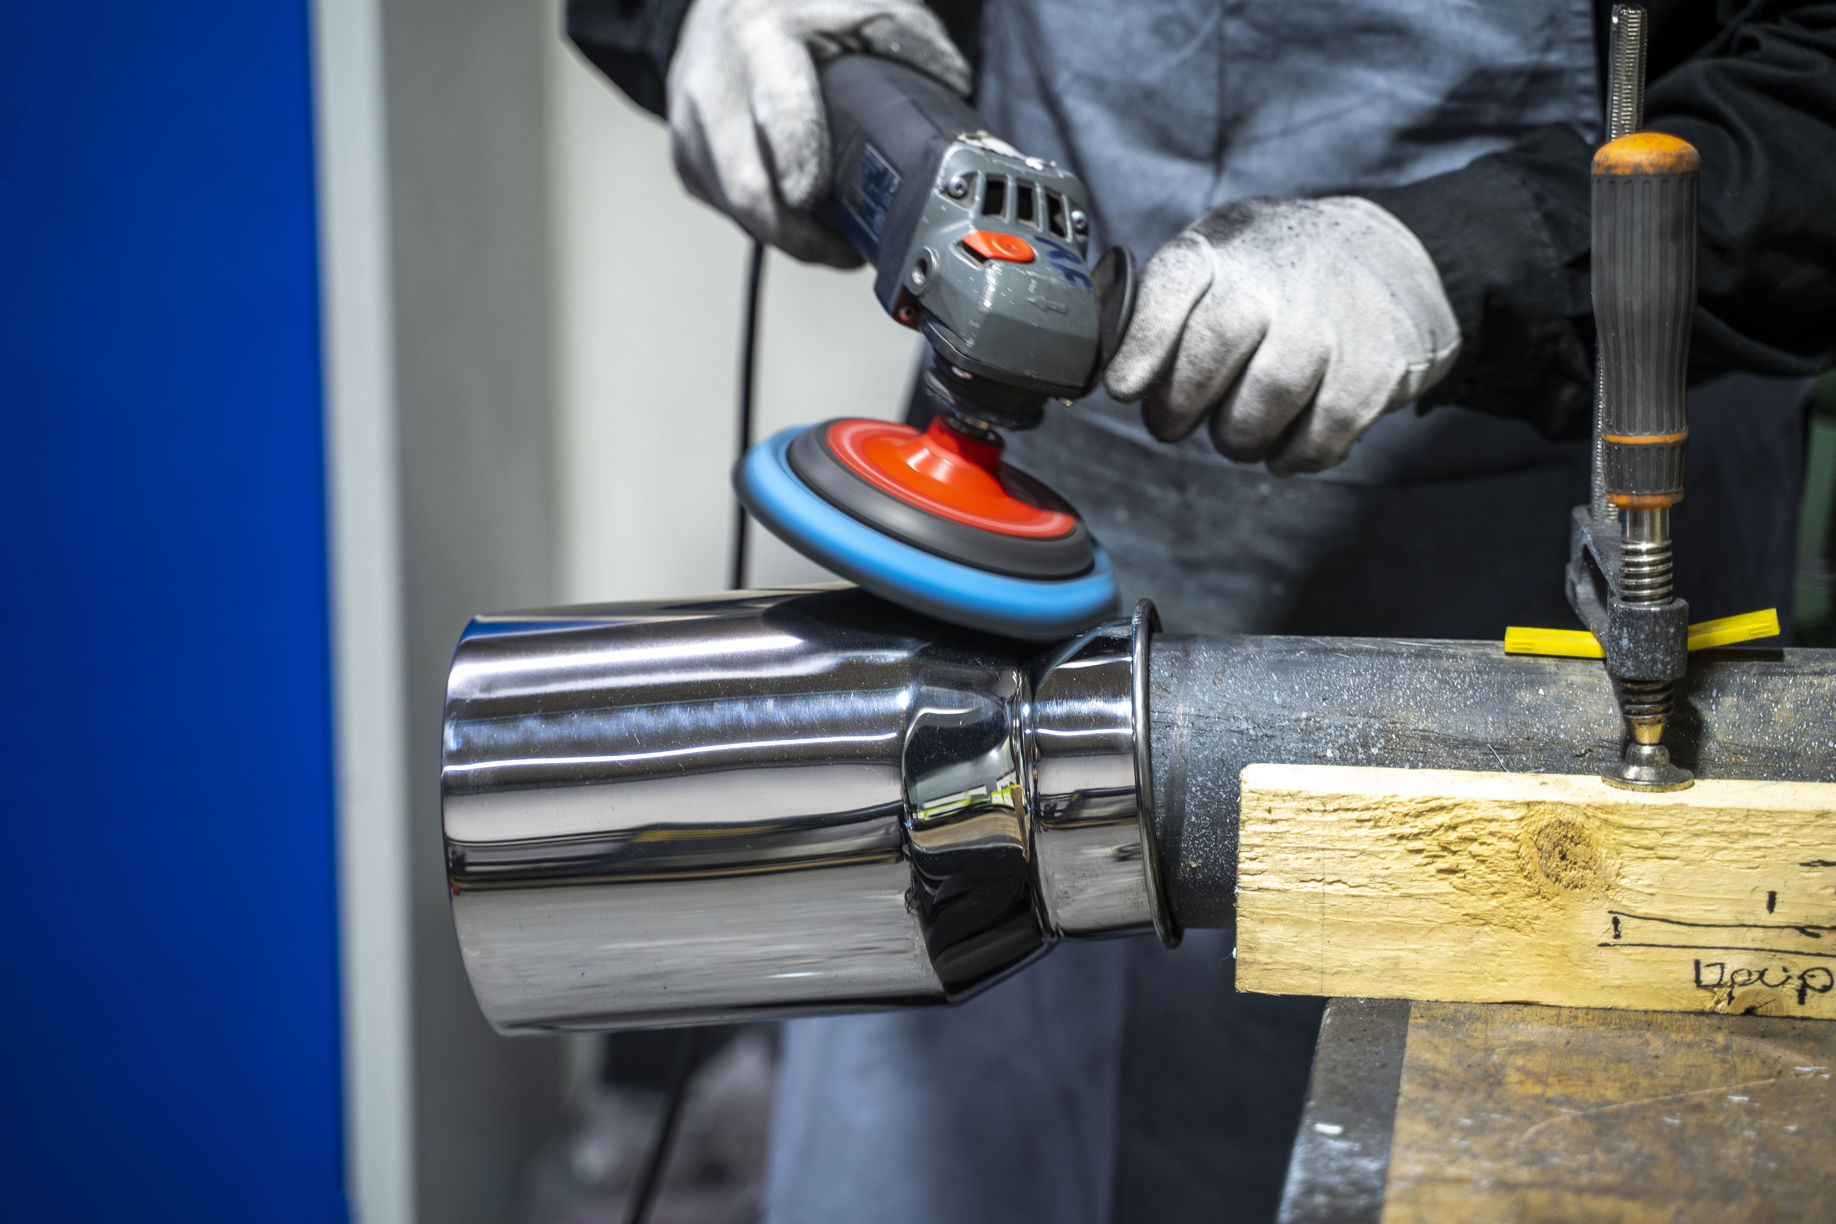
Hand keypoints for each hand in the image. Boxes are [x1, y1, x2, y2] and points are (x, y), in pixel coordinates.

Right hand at [667, 0, 971, 265]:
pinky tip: (791, 212)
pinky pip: (722, 205)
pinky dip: (760, 218)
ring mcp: (689, 123)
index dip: (807, 177)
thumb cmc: (798, 3)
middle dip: (801, 238)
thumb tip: (956, 95)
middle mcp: (713, 85)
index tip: (839, 218)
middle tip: (846, 253)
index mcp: (760, 40)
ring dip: (783, 233)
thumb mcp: (864, 7)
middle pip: (749, 191)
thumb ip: (913, 44)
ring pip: (735, 208)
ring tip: (827, 237)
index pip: (781, 124)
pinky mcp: (682, 151)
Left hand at [1104, 197, 1460, 474]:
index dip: (1141, 345)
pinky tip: (1287, 444)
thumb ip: (1162, 302)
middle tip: (1175, 423)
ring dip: (1238, 438)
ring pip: (1261, 405)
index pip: (1169, 288)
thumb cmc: (1280, 269)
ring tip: (1237, 432)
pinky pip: (1319, 435)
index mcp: (1221, 247)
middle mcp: (1276, 276)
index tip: (1125, 387)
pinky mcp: (1375, 366)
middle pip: (1210, 353)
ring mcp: (1330, 321)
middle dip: (1180, 408)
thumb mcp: (1218, 254)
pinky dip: (1295, 454)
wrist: (1393, 256)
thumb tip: (1104, 360)